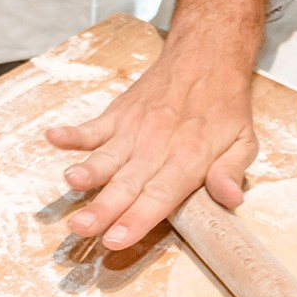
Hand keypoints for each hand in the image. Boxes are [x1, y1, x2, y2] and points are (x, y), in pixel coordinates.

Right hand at [46, 48, 257, 250]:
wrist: (207, 56)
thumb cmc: (224, 106)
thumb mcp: (244, 141)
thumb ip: (231, 171)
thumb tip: (231, 199)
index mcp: (189, 158)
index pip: (160, 196)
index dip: (136, 219)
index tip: (115, 240)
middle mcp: (157, 146)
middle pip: (126, 184)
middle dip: (102, 208)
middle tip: (81, 228)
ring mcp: (134, 130)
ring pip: (106, 158)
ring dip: (86, 173)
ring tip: (69, 185)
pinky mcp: (118, 116)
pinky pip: (92, 127)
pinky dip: (71, 134)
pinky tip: (52, 137)